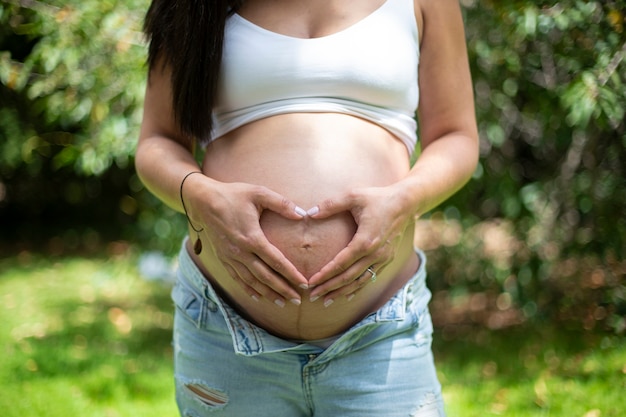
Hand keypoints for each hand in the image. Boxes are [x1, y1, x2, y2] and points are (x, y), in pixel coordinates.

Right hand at [187, 177, 308, 306]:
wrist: (203, 201)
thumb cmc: (233, 195)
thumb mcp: (259, 193)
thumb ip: (282, 204)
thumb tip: (302, 215)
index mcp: (251, 237)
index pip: (276, 261)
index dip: (291, 274)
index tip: (304, 283)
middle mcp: (240, 252)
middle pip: (265, 276)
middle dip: (282, 289)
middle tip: (297, 301)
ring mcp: (230, 257)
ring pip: (251, 281)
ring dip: (268, 293)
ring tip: (282, 302)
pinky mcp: (223, 258)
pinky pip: (237, 278)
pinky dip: (249, 289)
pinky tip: (258, 296)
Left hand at [306, 184, 414, 304]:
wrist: (405, 203)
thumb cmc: (377, 198)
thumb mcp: (353, 196)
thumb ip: (330, 205)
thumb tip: (309, 213)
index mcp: (365, 240)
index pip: (341, 263)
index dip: (325, 274)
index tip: (310, 282)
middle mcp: (375, 254)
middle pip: (348, 277)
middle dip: (329, 288)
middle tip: (312, 297)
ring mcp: (383, 258)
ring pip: (360, 281)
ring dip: (342, 292)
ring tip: (326, 301)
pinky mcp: (387, 259)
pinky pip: (370, 277)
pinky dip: (357, 288)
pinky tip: (346, 294)